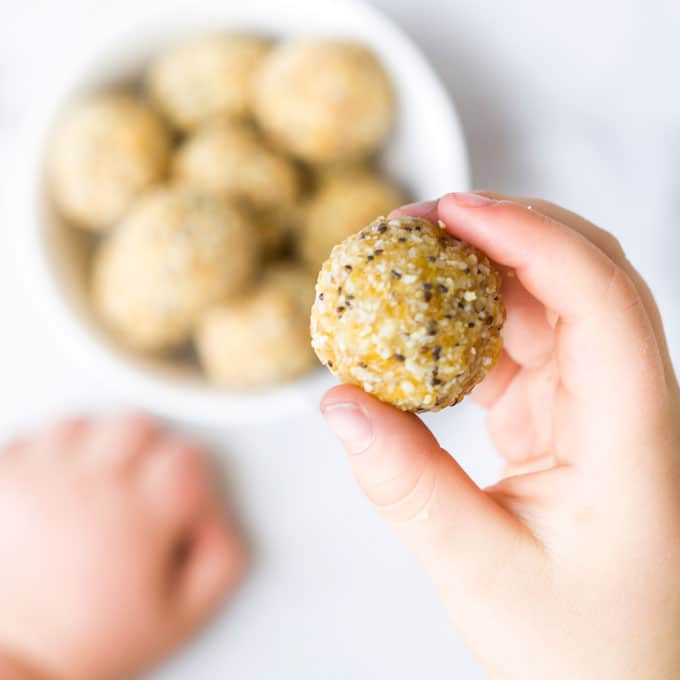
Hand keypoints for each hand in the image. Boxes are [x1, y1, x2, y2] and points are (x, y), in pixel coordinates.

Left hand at [0, 414, 244, 679]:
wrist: (11, 662)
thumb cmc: (86, 641)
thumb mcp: (181, 619)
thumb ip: (222, 561)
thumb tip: (219, 519)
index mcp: (138, 518)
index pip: (185, 457)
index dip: (190, 474)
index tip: (179, 498)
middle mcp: (89, 488)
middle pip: (137, 426)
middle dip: (149, 451)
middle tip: (141, 486)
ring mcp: (40, 479)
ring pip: (85, 423)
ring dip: (98, 446)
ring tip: (97, 484)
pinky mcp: (2, 479)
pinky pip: (34, 436)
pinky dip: (51, 452)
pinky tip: (60, 483)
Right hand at [321, 192, 679, 679]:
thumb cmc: (584, 650)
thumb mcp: (482, 575)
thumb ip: (407, 488)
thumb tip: (338, 404)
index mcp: (633, 434)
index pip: (601, 298)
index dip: (531, 238)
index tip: (453, 210)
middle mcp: (623, 401)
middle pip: (576, 275)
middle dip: (495, 232)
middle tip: (410, 226)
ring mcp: (591, 404)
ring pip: (540, 303)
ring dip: (472, 274)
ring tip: (398, 265)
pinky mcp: (558, 415)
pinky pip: (510, 346)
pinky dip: (458, 327)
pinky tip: (411, 329)